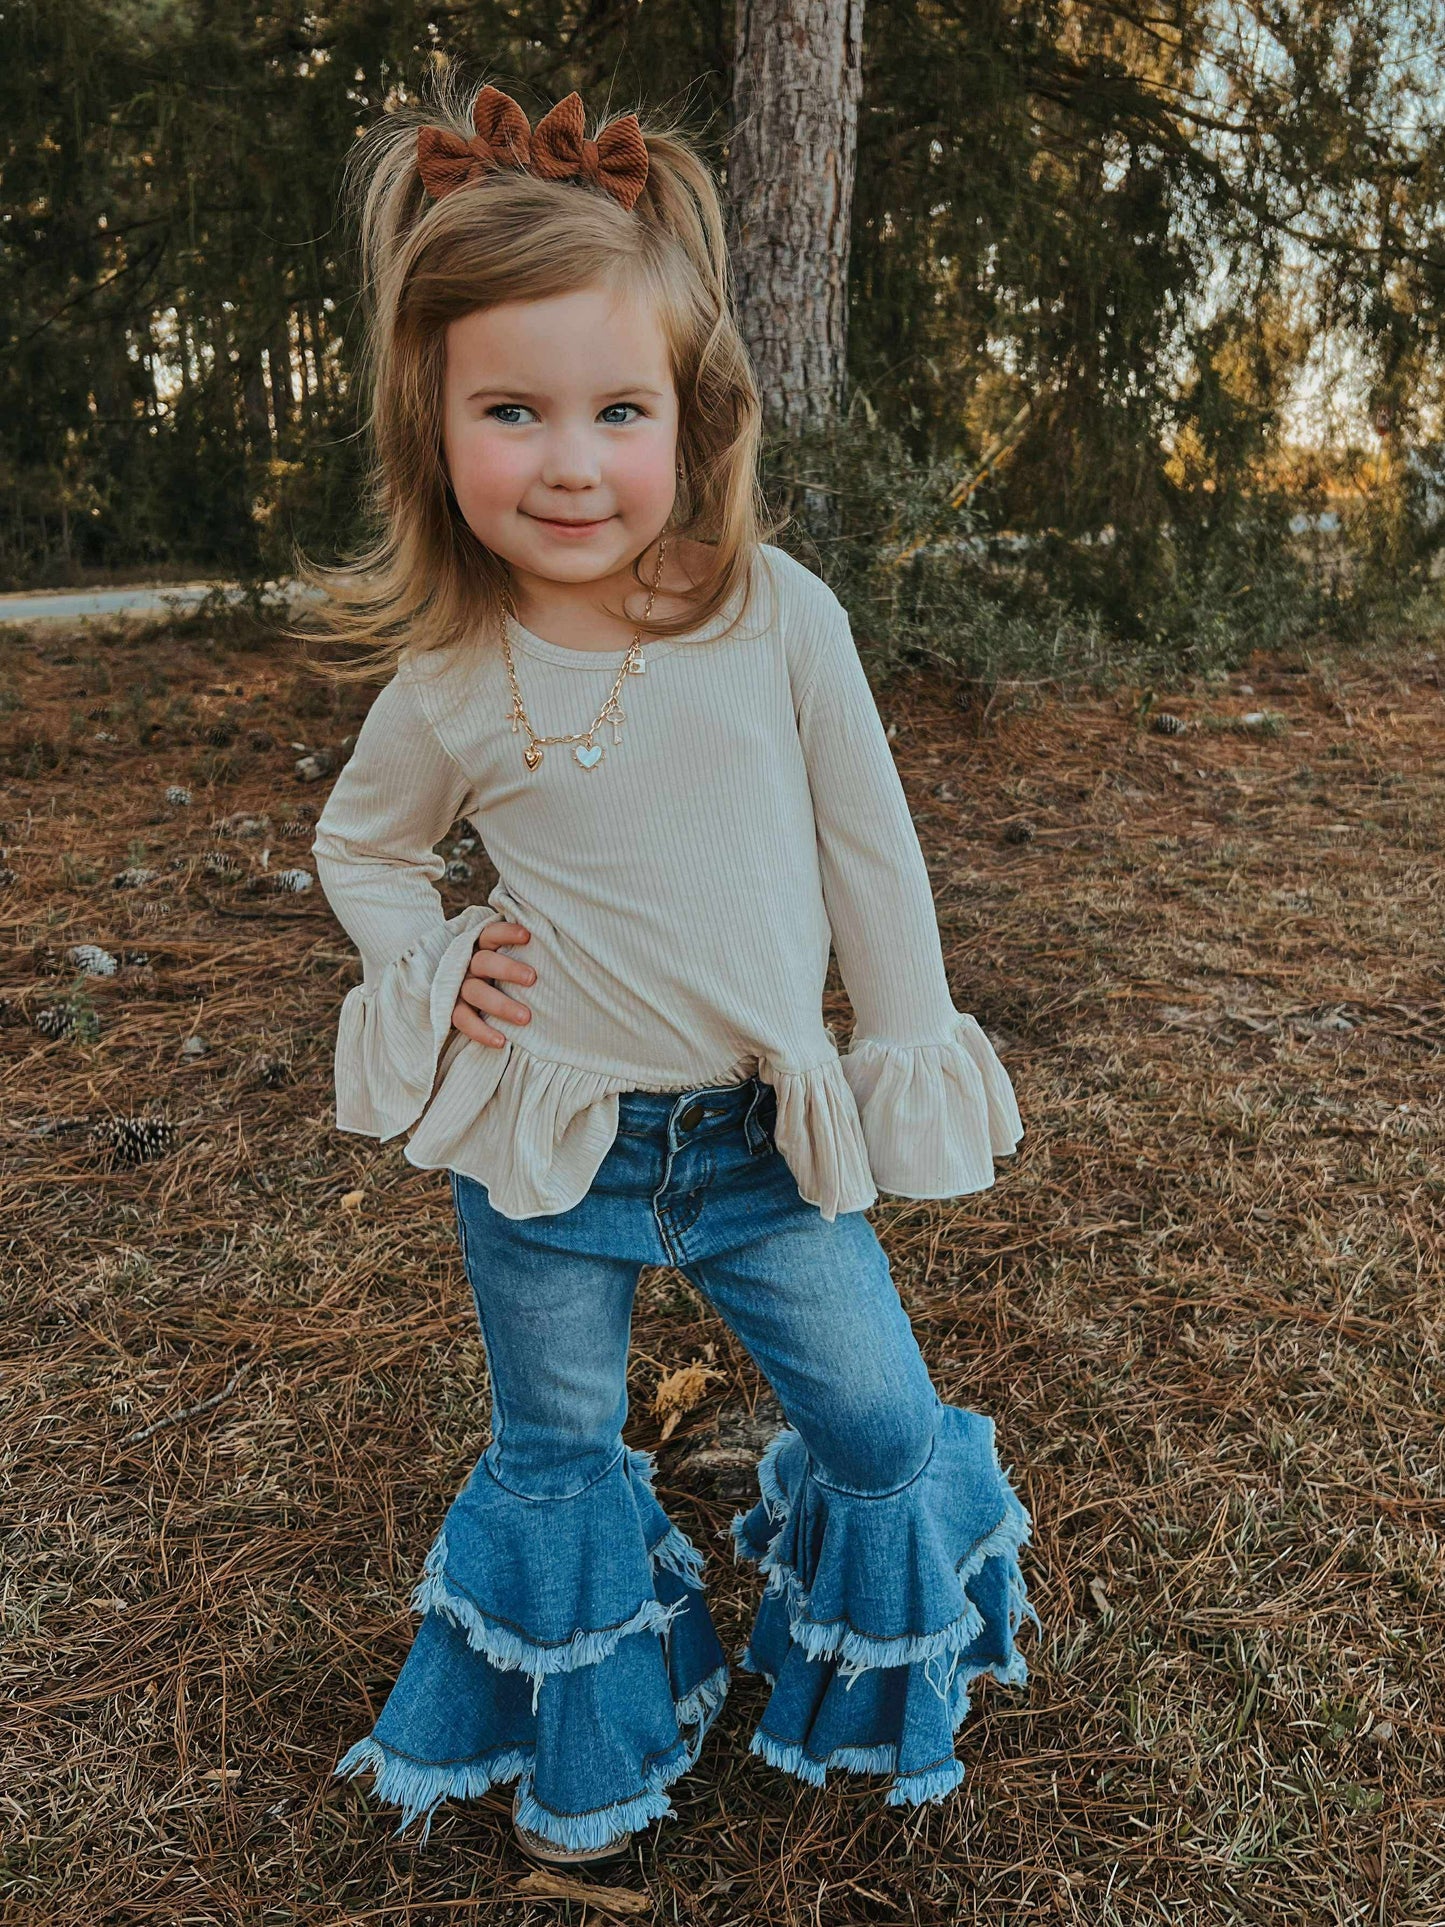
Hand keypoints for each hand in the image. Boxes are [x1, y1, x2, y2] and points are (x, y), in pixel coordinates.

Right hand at [451, 920, 534, 1046]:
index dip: (506, 933)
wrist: (468, 998)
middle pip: (483, 962)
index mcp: (480, 946)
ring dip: (500, 1005)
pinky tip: (501, 1041)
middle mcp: (468, 964)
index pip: (491, 934)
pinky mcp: (452, 1009)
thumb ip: (526, 954)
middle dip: (508, 970)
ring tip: (526, 1017)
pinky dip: (481, 1032)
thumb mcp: (508, 958)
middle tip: (532, 979)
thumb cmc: (502, 975)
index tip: (527, 937)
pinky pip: (463, 1021)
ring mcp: (459, 987)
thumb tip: (562, 951)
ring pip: (474, 992)